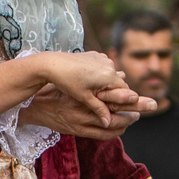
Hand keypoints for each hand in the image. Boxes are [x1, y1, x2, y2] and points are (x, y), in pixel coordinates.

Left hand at [27, 52, 146, 136]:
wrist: (53, 64)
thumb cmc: (68, 81)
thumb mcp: (84, 98)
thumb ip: (99, 110)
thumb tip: (108, 123)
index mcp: (109, 76)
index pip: (124, 91)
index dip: (119, 100)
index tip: (112, 106)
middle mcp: (109, 65)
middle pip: (119, 82)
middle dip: (112, 91)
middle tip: (99, 98)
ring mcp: (103, 58)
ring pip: (111, 75)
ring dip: (105, 82)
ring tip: (90, 88)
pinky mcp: (96, 55)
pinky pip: (103, 67)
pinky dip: (99, 74)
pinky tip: (86, 78)